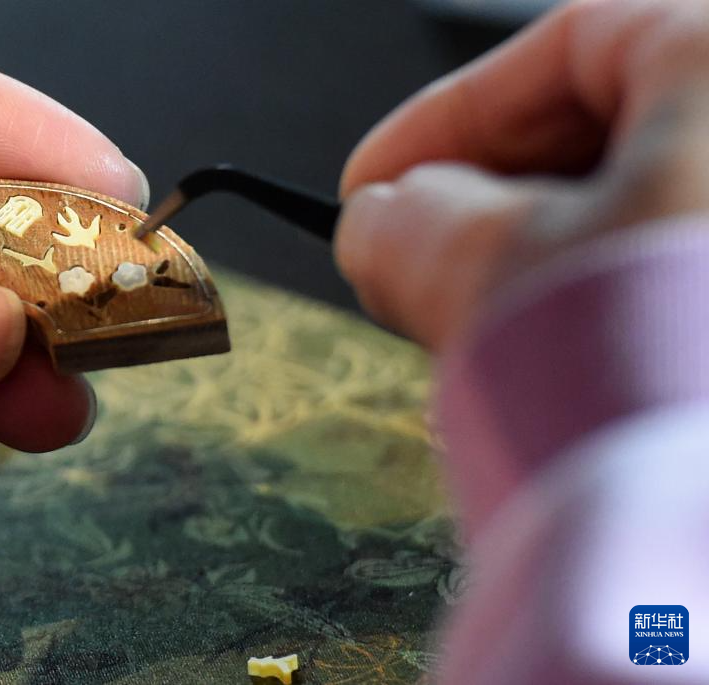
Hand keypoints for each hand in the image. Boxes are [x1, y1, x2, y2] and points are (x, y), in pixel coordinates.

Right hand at [335, 0, 708, 348]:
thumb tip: (376, 224)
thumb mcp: (495, 272)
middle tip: (415, 265)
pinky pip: (682, 281)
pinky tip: (559, 364)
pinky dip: (610, 309)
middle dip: (490, 200)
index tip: (372, 183)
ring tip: (478, 334)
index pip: (568, 47)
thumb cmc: (667, 377)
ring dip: (543, 265)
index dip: (441, 118)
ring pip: (647, 217)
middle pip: (612, 137)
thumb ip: (410, 224)